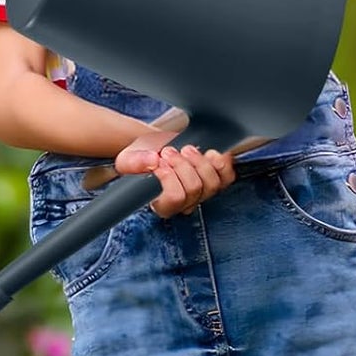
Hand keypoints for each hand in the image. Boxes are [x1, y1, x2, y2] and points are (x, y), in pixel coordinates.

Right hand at [115, 130, 236, 216]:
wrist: (155, 150)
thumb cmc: (141, 160)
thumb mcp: (127, 161)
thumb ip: (134, 162)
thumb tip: (151, 161)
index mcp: (162, 205)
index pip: (175, 199)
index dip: (169, 177)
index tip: (158, 163)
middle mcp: (185, 204)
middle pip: (195, 189)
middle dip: (182, 164)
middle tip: (168, 152)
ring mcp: (202, 193)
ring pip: (212, 183)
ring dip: (199, 161)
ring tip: (185, 150)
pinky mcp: (215, 180)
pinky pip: (227, 178)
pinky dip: (222, 164)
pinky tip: (210, 154)